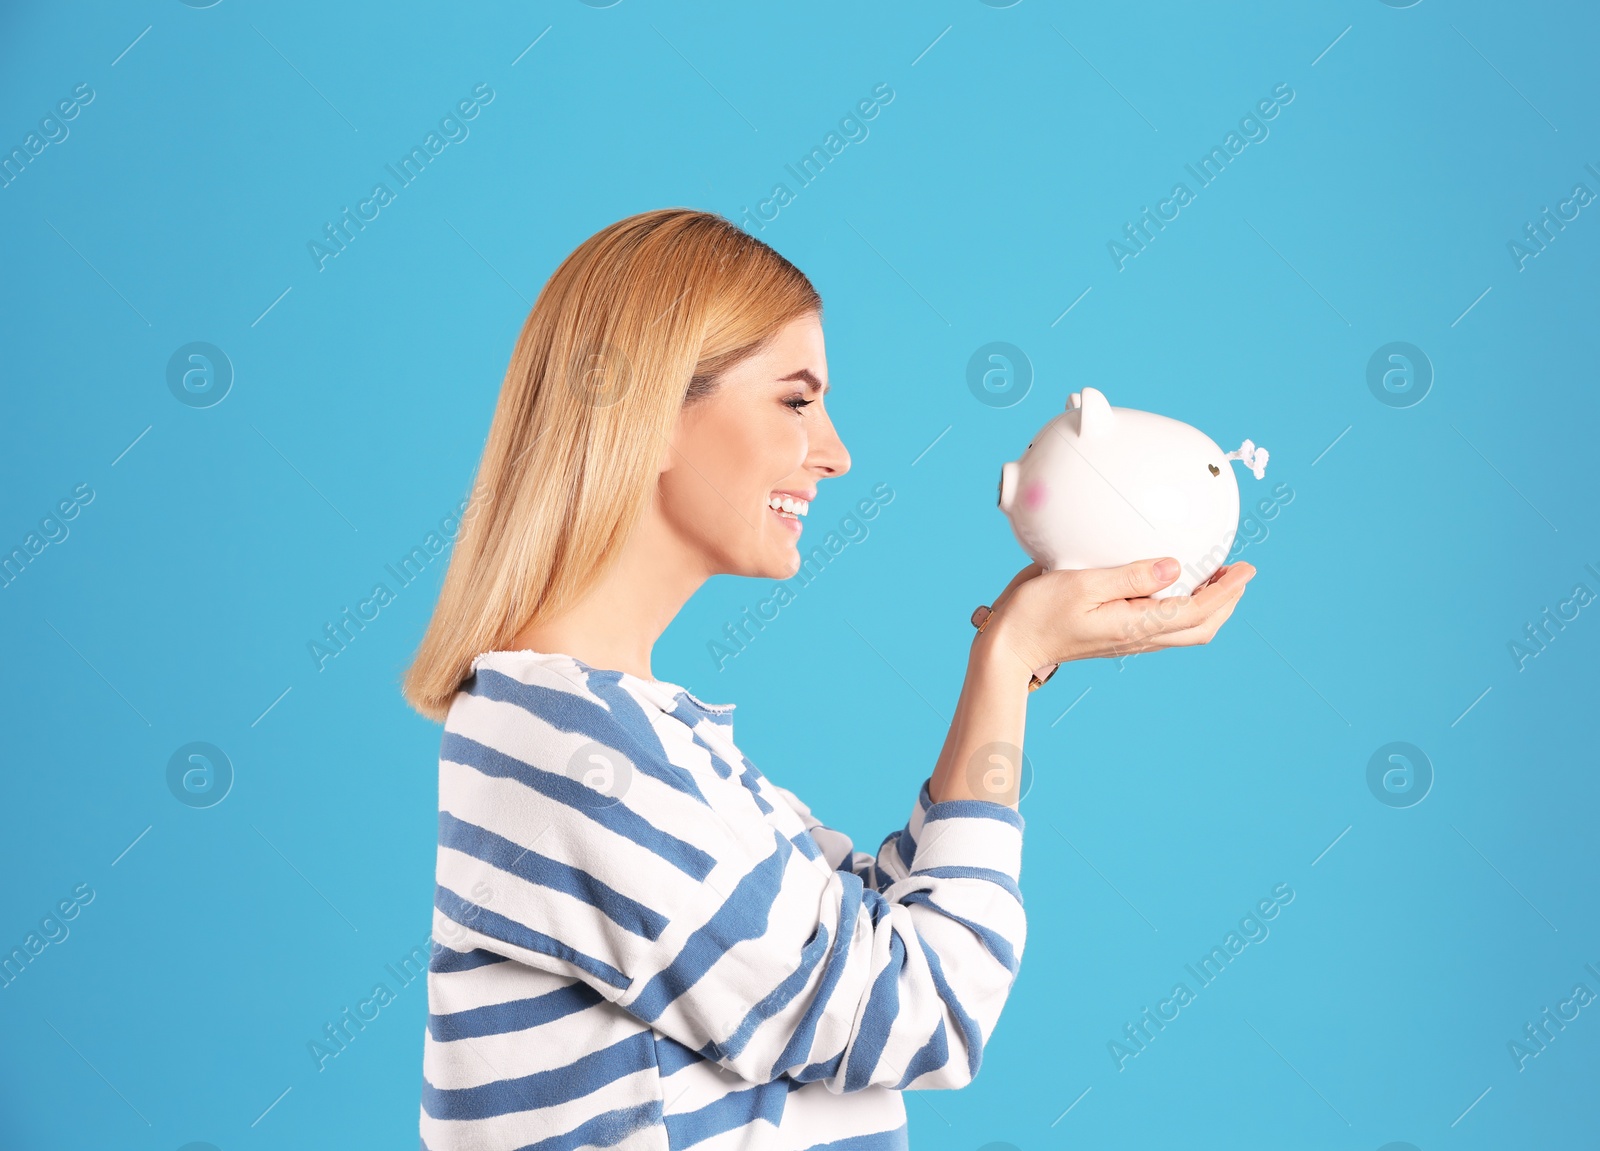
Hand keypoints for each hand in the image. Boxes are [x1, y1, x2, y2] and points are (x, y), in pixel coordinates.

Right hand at [972, 557, 1255, 677]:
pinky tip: (1174, 587)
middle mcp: (1137, 638)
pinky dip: (1183, 607)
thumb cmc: (1037, 612)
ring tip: (1216, 577)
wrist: (1010, 645)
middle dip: (1226, 602)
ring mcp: (1127, 640)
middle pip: (1200, 629)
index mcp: (1135, 626)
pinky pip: (1162, 625)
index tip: (1247, 569)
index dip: (1227, 592)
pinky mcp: (1115, 635)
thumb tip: (1174, 567)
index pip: (1197, 612)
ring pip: (1184, 630)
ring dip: (1208, 605)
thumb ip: (1131, 576)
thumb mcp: (1082, 584)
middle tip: (1239, 572)